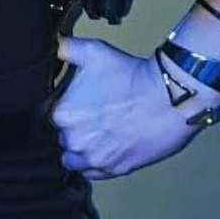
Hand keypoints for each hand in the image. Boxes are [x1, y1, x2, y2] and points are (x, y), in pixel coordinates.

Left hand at [52, 34, 219, 177]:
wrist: (169, 97)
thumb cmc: (132, 75)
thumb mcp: (91, 51)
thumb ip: (64, 48)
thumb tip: (51, 46)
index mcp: (62, 114)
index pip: (51, 115)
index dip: (66, 107)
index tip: (79, 102)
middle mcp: (73, 141)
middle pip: (63, 136)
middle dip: (75, 126)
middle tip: (93, 114)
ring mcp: (94, 159)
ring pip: (75, 157)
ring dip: (82, 147)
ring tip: (98, 132)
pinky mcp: (114, 170)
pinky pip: (93, 172)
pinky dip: (96, 162)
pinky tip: (106, 146)